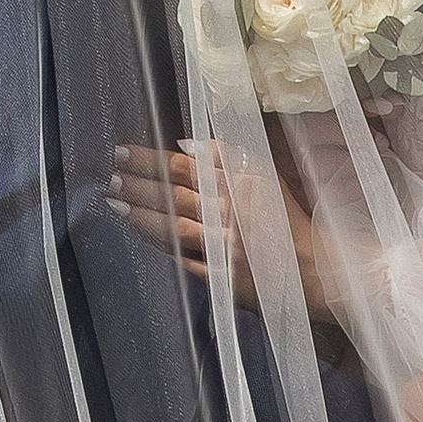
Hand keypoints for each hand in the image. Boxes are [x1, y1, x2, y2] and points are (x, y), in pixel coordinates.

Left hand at [107, 139, 333, 324]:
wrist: (313, 270)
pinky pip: (188, 262)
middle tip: (109, 179)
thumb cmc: (286, 220)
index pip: (185, 167)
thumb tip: (187, 142)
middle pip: (174, 196)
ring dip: (143, 218)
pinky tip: (147, 238)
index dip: (151, 160)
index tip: (123, 153)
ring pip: (175, 229)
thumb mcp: (264, 175)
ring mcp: (227, 249)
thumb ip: (228, 154)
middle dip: (137, 187)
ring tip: (117, 206)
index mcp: (239, 184)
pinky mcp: (225, 279)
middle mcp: (231, 215)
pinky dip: (166, 249)